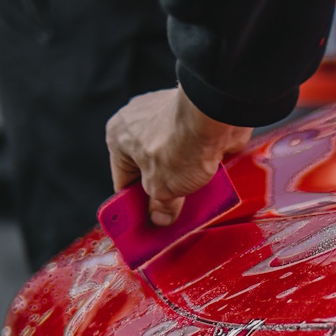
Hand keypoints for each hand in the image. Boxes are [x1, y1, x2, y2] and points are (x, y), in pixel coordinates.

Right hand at [106, 86, 251, 225]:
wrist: (216, 115)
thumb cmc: (180, 143)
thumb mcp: (162, 188)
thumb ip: (159, 206)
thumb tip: (159, 218)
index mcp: (119, 136)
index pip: (123, 180)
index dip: (135, 204)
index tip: (148, 220)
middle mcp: (139, 122)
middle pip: (149, 169)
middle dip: (163, 191)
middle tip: (175, 213)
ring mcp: (167, 118)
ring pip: (173, 160)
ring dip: (185, 179)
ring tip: (196, 197)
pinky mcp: (193, 119)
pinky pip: (193, 149)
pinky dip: (201, 164)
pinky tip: (211, 181)